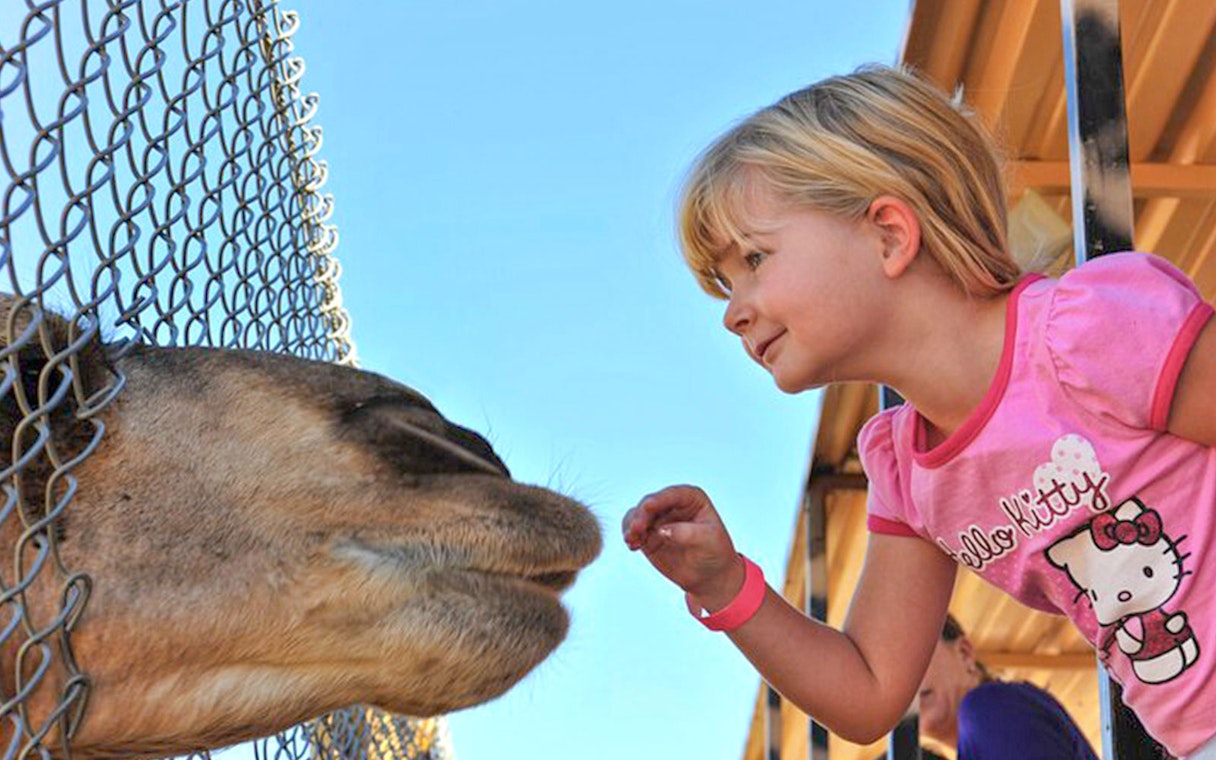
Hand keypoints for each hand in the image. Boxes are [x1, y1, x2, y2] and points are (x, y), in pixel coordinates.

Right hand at [621, 485, 744, 610]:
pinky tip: (632, 545)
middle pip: (650, 503)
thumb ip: (686, 533)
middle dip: (641, 515)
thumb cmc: (715, 553)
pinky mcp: (648, 535)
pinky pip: (633, 530)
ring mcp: (658, 519)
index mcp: (691, 499)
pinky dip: (629, 535)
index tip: (648, 507)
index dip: (659, 499)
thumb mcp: (708, 540)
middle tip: (636, 529)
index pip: (673, 495)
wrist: (710, 575)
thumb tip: (661, 530)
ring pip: (637, 515)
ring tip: (631, 539)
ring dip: (631, 525)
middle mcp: (672, 505)